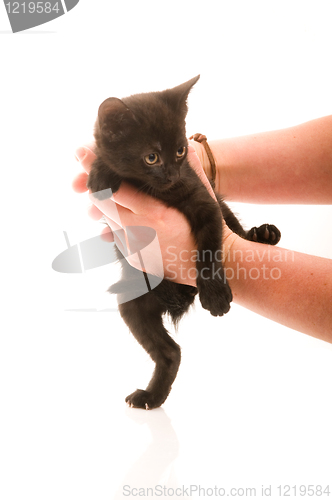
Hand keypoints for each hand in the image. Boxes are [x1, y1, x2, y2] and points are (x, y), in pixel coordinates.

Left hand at [73, 142, 235, 285]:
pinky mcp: (132, 257)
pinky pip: (115, 235)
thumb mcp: (202, 196)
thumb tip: (184, 144)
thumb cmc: (208, 226)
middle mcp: (139, 231)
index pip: (115, 187)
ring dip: (105, 204)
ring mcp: (134, 247)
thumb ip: (192, 169)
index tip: (83, 152)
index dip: (97, 169)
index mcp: (155, 213)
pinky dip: (116, 222)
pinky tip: (125, 214)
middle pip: (102, 202)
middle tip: (88, 165)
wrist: (208, 264)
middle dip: (95, 183)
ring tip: (108, 190)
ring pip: (106, 218)